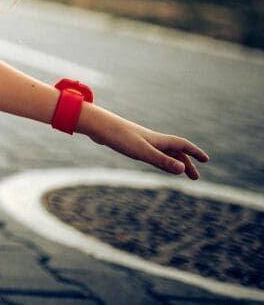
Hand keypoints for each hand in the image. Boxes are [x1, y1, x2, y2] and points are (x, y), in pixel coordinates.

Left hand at [82, 107, 208, 178]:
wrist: (97, 126)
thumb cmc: (119, 137)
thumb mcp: (141, 152)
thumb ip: (161, 161)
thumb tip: (182, 170)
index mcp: (157, 140)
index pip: (182, 145)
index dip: (195, 152)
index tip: (207, 160)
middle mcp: (152, 139)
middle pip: (175, 152)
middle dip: (187, 164)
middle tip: (195, 178)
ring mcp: (141, 141)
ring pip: (163, 152)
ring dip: (173, 162)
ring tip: (180, 173)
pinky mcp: (130, 143)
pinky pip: (151, 152)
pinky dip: (159, 159)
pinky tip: (156, 162)